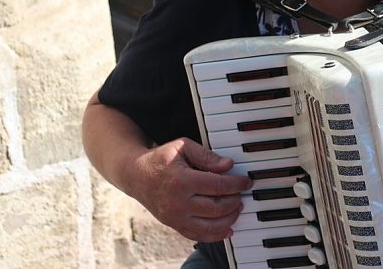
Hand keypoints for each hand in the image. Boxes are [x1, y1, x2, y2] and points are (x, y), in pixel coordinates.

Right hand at [127, 137, 251, 242]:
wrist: (136, 176)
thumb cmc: (160, 159)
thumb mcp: (182, 147)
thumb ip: (206, 156)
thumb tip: (228, 165)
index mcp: (182, 180)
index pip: (218, 186)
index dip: (237, 184)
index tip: (246, 181)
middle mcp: (178, 202)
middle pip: (217, 208)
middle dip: (235, 201)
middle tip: (242, 193)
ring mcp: (175, 217)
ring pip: (210, 226)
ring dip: (229, 219)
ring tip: (237, 208)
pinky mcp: (174, 225)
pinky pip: (198, 235)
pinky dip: (215, 235)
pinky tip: (227, 229)